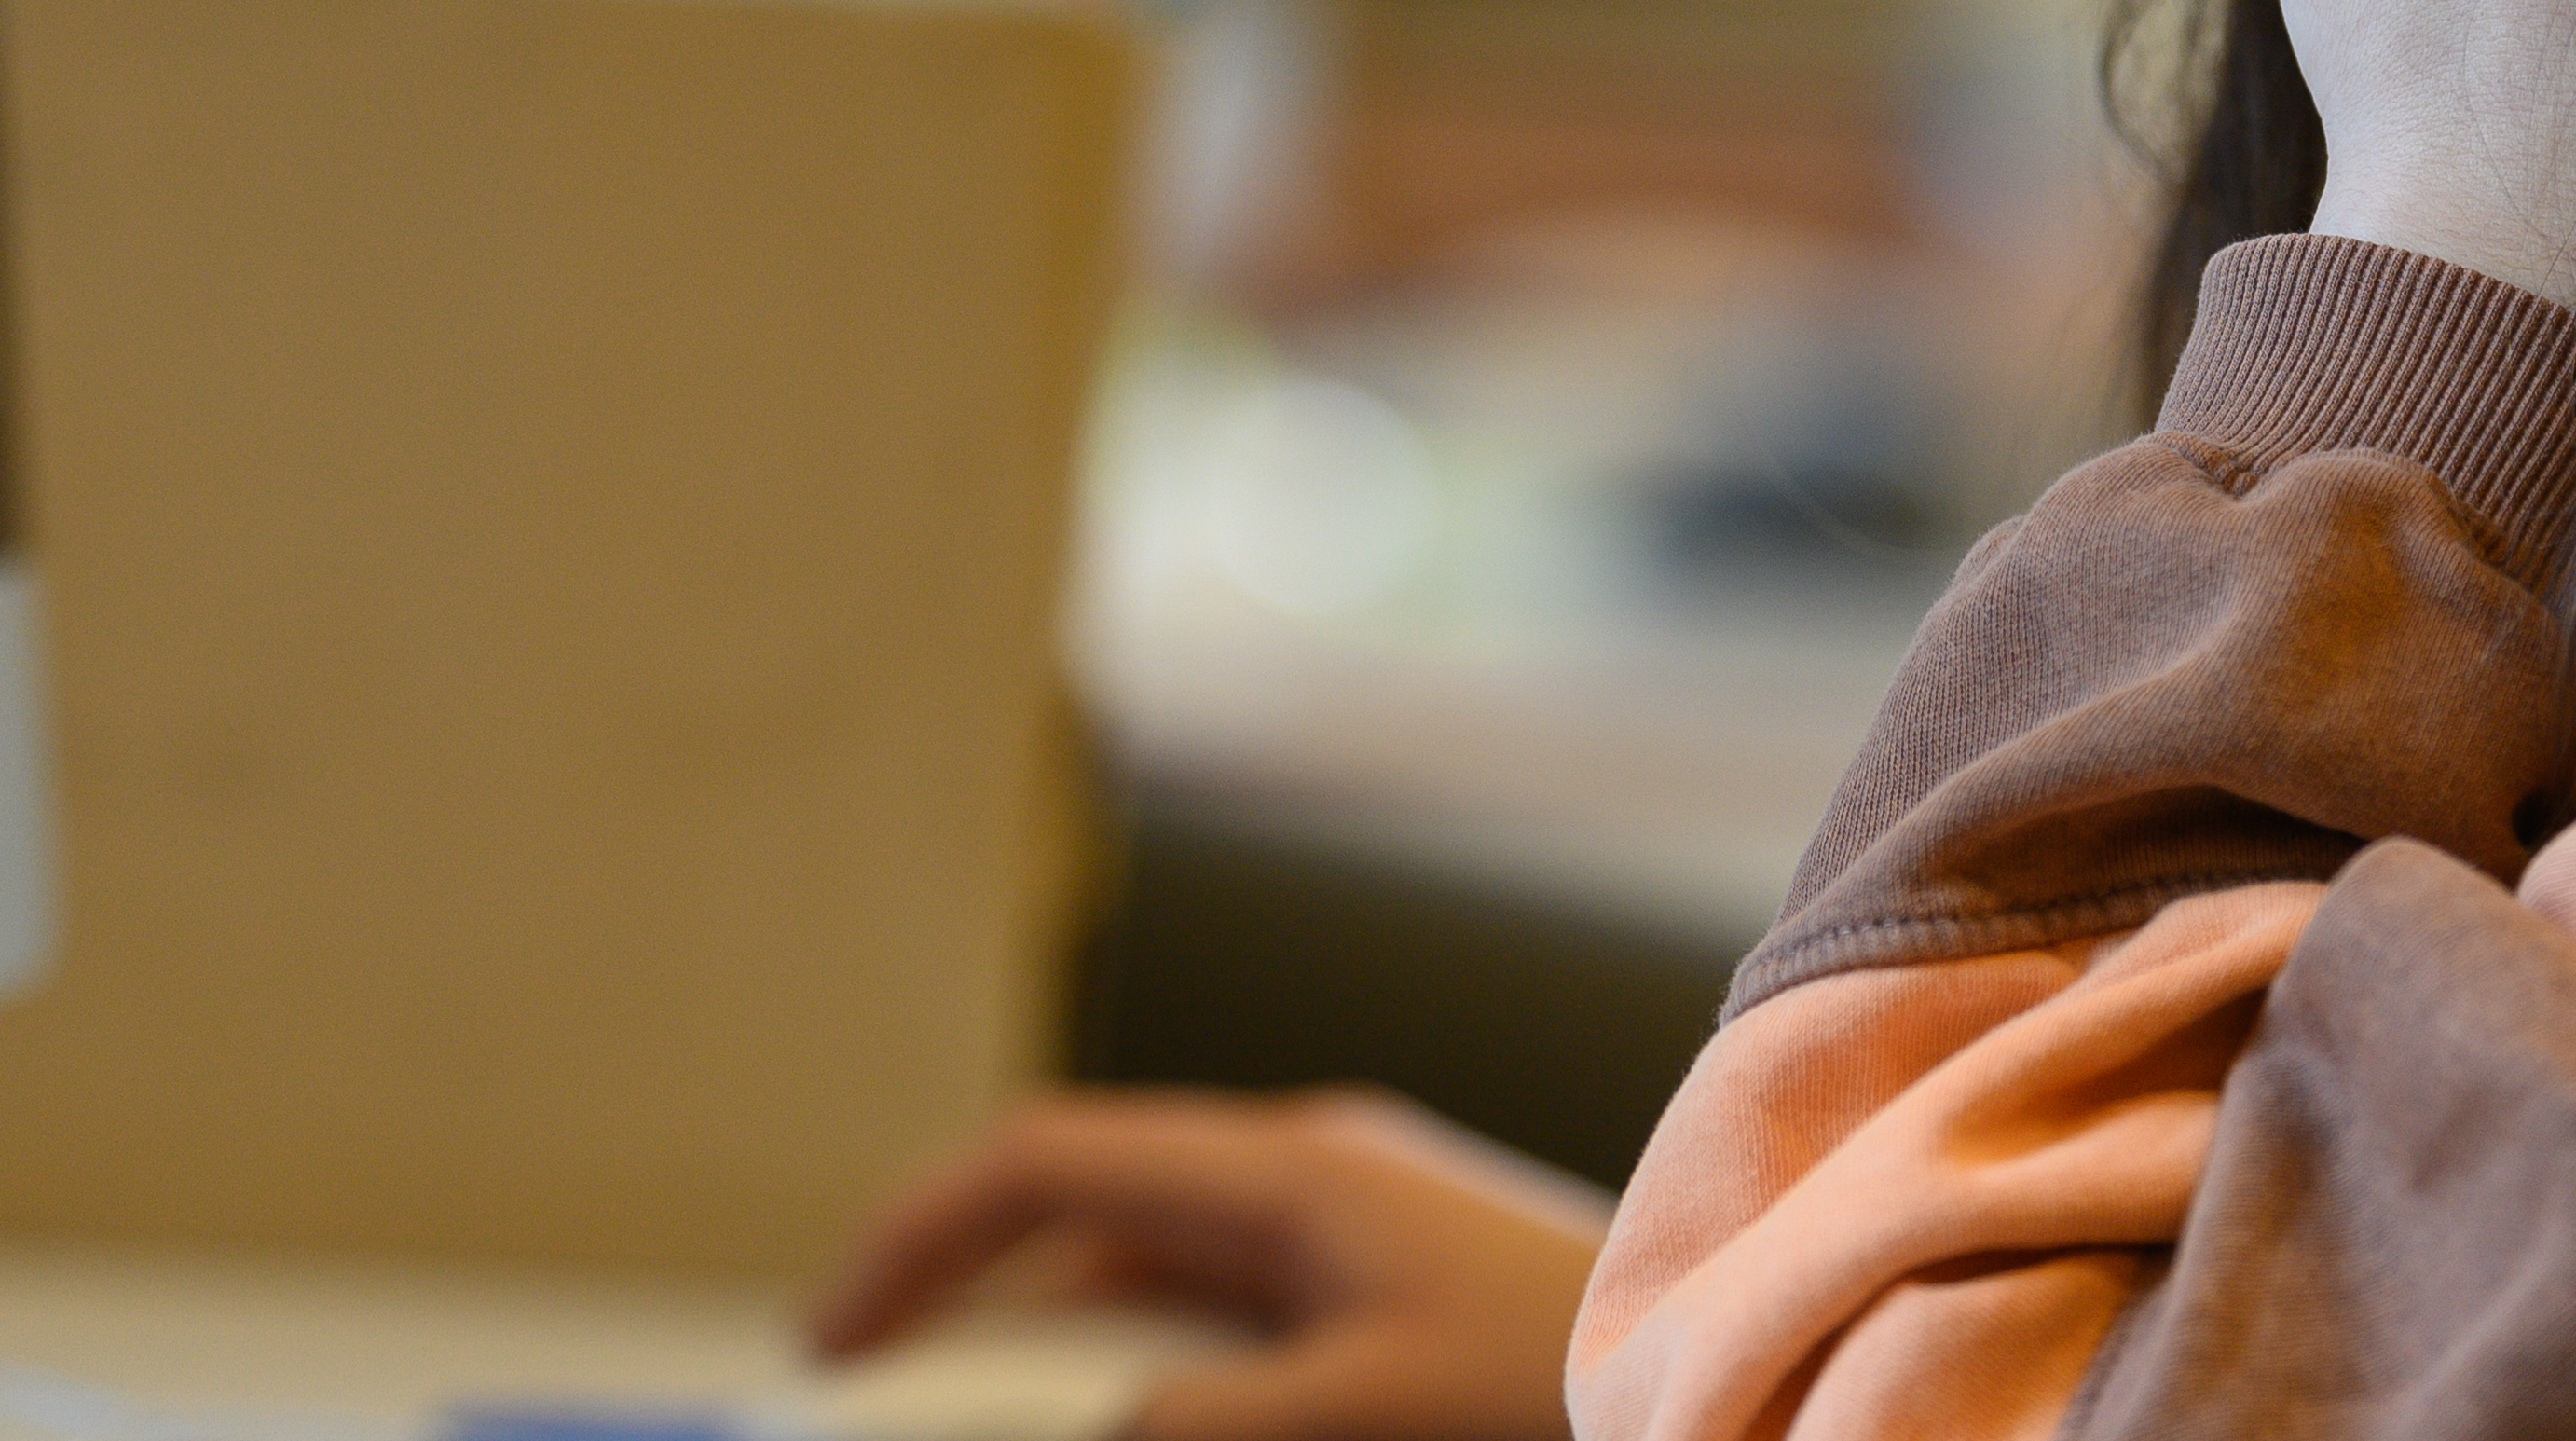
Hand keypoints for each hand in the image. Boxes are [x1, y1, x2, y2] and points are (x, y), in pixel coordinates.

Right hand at [808, 1086, 1607, 1440]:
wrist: (1746, 1362)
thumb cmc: (1570, 1383)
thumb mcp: (1372, 1418)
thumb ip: (1208, 1421)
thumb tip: (1094, 1424)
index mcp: (1286, 1172)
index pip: (1044, 1162)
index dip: (916, 1238)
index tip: (829, 1347)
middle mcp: (1300, 1181)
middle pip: (1080, 1225)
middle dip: (966, 1317)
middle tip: (879, 1412)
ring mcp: (1343, 1235)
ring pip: (1145, 1288)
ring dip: (1056, 1367)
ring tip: (988, 1429)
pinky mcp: (1378, 1299)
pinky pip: (1219, 1331)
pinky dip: (1148, 1384)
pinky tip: (1129, 1424)